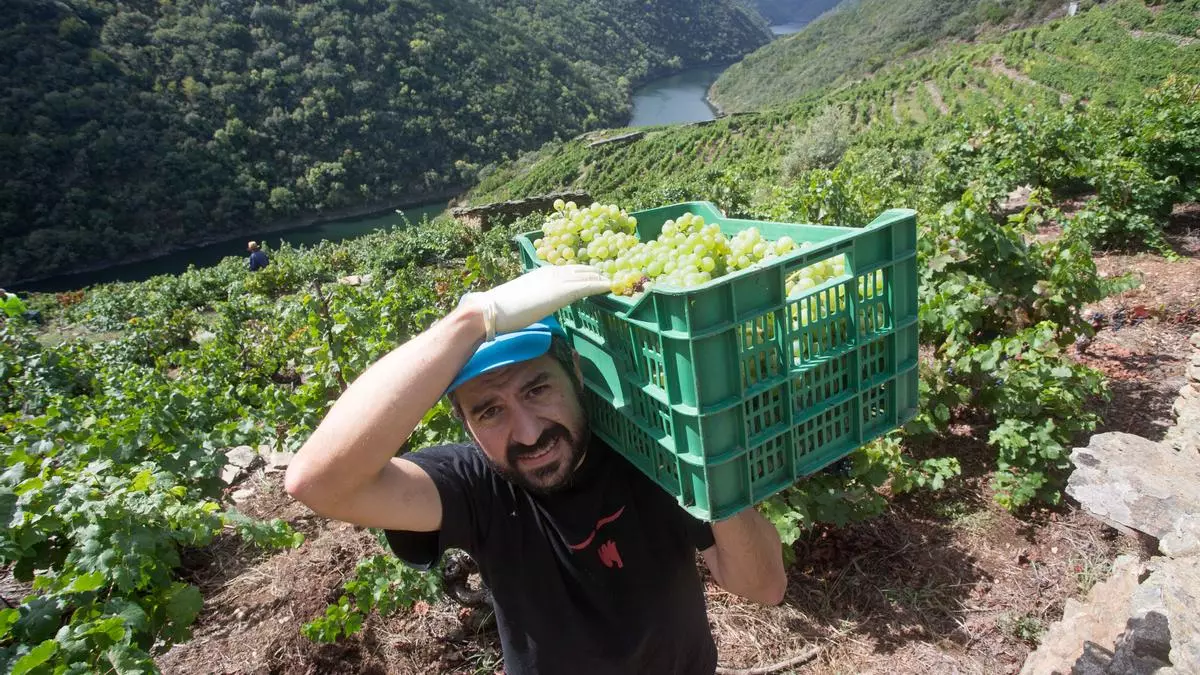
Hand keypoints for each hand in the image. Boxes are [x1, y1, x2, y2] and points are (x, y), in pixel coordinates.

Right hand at [461, 265, 610, 338]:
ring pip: (586, 275)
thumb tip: (537, 305)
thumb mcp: (523, 299)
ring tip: (616, 280)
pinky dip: (600, 285)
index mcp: (542, 273)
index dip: (583, 272)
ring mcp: (557, 281)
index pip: (568, 270)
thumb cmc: (501, 309)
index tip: (595, 275)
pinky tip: (612, 286)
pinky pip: (587, 286)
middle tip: (611, 275)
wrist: (493, 310)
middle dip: (596, 273)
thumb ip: (535, 298)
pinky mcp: (561, 292)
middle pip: (580, 270)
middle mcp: (551, 273)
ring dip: (601, 277)